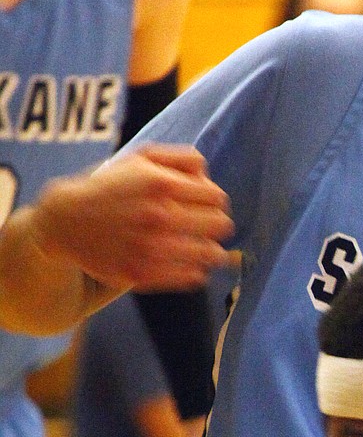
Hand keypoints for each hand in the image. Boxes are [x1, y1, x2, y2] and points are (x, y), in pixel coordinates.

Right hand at [29, 145, 233, 293]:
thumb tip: (211, 178)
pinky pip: (193, 277)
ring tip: (204, 248)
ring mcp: (151, 248)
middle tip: (205, 227)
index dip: (214, 201)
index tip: (204, 205)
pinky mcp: (143, 274)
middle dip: (217, 224)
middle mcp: (158, 216)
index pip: (218, 198)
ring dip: (212, 251)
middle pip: (220, 225)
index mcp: (161, 184)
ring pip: (212, 255)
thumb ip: (181, 159)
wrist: (67, 220)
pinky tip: (187, 263)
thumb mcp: (141, 159)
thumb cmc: (112, 187)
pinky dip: (196, 270)